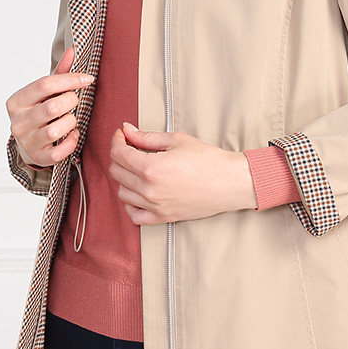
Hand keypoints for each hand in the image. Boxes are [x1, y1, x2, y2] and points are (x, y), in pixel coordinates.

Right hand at [6, 44, 94, 168]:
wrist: (27, 143)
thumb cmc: (39, 112)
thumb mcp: (45, 93)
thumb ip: (59, 73)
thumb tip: (73, 50)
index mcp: (17, 101)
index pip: (44, 85)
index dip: (70, 80)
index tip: (87, 79)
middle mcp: (18, 122)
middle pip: (52, 107)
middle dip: (71, 101)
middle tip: (75, 100)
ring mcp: (26, 141)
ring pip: (55, 130)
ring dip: (71, 122)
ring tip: (71, 119)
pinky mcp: (38, 157)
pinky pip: (59, 152)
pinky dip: (71, 142)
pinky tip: (73, 135)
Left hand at [108, 122, 257, 224]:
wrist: (230, 182)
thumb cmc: (208, 159)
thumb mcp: (176, 140)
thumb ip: (147, 137)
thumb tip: (127, 131)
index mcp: (151, 168)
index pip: (119, 154)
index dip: (117, 140)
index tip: (122, 134)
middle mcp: (149, 190)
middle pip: (117, 172)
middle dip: (119, 155)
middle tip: (130, 146)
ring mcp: (155, 206)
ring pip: (122, 193)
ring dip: (124, 177)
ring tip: (138, 168)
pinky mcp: (163, 217)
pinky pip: (134, 215)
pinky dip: (131, 204)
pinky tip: (138, 192)